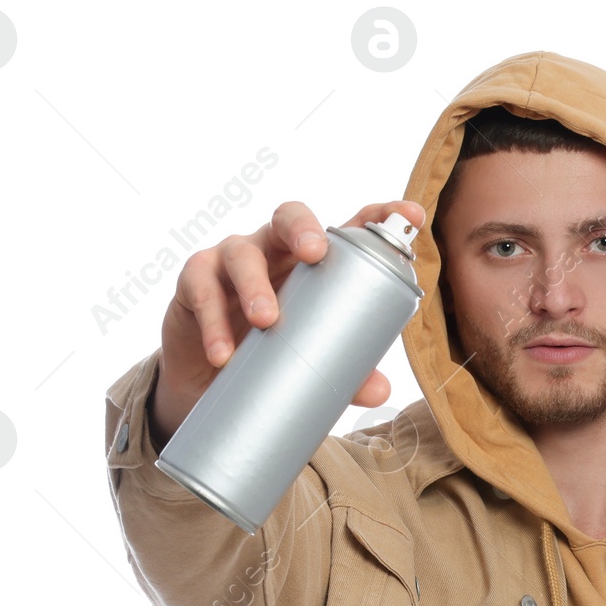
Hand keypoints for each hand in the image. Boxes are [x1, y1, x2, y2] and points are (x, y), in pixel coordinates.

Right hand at [153, 197, 426, 444]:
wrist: (209, 384)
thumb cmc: (272, 357)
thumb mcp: (311, 364)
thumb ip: (347, 373)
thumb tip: (380, 390)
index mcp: (313, 264)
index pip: (347, 231)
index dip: (379, 216)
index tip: (411, 215)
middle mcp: (273, 250)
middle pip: (288, 217)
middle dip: (303, 228)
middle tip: (315, 253)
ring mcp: (231, 261)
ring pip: (241, 254)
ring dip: (254, 285)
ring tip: (266, 321)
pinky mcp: (195, 283)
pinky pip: (201, 290)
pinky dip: (212, 322)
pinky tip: (224, 353)